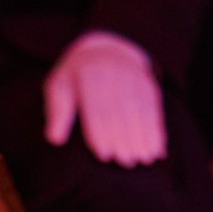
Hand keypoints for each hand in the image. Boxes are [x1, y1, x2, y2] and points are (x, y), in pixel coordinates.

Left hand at [45, 30, 166, 166]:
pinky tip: (158, 149)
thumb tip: (55, 139)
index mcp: (89, 73)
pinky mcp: (148, 83)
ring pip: (142, 109)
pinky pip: (154, 108)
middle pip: (122, 108)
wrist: (104, 48)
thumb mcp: (59, 86)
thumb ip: (58, 112)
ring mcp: (135, 76)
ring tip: (144, 160)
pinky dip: (157, 130)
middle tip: (126, 163)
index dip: (101, 132)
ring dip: (145, 136)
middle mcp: (115, 72)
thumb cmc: (76, 77)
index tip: (104, 155)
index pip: (97, 106)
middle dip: (126, 137)